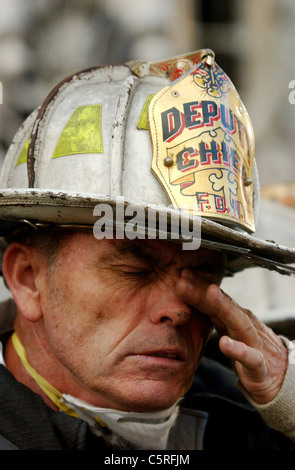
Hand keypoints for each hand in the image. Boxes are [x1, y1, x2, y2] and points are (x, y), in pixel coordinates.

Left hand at [176, 269, 287, 404]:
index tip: (181, 274)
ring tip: (210, 293)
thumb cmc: (251, 350)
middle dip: (203, 291)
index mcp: (233, 318)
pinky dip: (238, 350)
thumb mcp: (229, 331)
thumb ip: (213, 316)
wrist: (281, 376)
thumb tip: (189, 298)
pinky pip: (250, 358)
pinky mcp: (258, 367)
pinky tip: (224, 344)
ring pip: (238, 323)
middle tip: (184, 279)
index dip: (197, 287)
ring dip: (224, 307)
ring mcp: (253, 344)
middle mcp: (244, 326)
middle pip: (222, 306)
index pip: (214, 300)